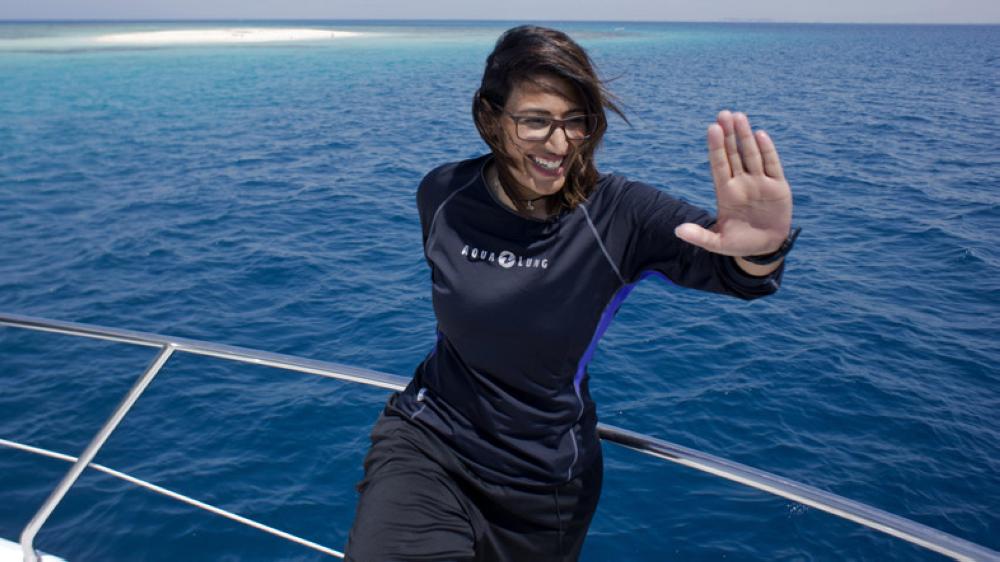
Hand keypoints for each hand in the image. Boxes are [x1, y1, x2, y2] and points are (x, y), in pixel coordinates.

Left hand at [675, 110, 792, 257]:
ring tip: (739, 117)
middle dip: (729, 135)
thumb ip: (700, 235)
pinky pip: (772, 165)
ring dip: (745, 136)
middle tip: (724, 114)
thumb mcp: (717, 243)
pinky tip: (760, 135)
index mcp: (726, 192)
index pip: (719, 164)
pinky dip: (767, 151)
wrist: (764, 248)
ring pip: (752, 154)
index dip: (716, 147)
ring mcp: (759, 183)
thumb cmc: (738, 243)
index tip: (712, 129)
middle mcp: (741, 183)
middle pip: (734, 154)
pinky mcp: (777, 186)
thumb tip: (678, 231)